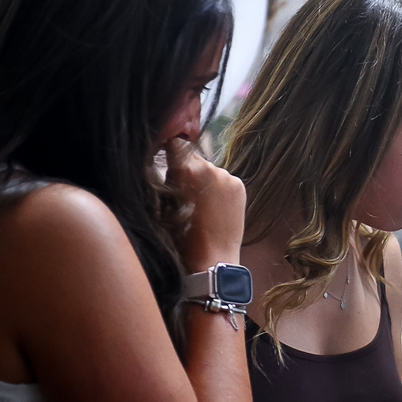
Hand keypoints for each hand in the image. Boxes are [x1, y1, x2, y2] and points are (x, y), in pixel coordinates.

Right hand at [163, 138, 245, 271]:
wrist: (211, 259)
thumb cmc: (179, 237)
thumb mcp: (163, 203)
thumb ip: (164, 178)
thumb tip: (162, 161)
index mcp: (187, 170)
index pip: (175, 143)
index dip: (169, 149)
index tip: (166, 158)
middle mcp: (211, 168)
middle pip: (193, 156)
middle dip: (186, 169)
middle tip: (182, 191)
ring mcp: (228, 177)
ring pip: (209, 169)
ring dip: (202, 179)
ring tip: (199, 204)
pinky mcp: (239, 186)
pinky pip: (223, 180)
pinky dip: (217, 188)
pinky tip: (213, 207)